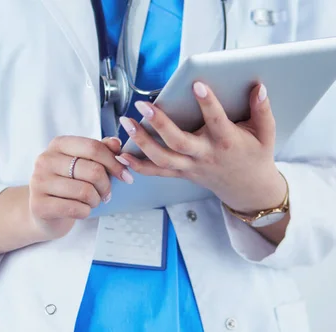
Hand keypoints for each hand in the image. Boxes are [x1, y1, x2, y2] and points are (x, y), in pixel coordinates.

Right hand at [29, 136, 131, 240]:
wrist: (45, 211)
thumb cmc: (68, 183)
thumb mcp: (84, 163)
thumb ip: (101, 151)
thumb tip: (116, 143)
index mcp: (58, 144)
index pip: (93, 147)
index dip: (114, 162)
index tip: (125, 176)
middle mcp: (45, 160)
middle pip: (93, 170)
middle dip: (106, 185)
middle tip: (106, 193)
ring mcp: (39, 182)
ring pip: (86, 192)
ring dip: (96, 200)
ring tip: (92, 201)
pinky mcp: (39, 205)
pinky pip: (76, 209)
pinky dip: (86, 212)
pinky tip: (81, 210)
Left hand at [118, 82, 286, 213]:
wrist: (248, 189)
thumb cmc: (255, 157)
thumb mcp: (266, 134)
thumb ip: (263, 110)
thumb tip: (259, 87)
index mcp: (226, 142)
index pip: (216, 120)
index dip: (207, 103)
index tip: (197, 84)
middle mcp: (205, 155)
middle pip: (178, 142)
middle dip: (159, 123)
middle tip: (143, 105)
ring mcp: (190, 167)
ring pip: (162, 158)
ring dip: (141, 141)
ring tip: (126, 122)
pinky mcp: (181, 173)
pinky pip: (157, 172)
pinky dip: (138, 166)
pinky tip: (122, 155)